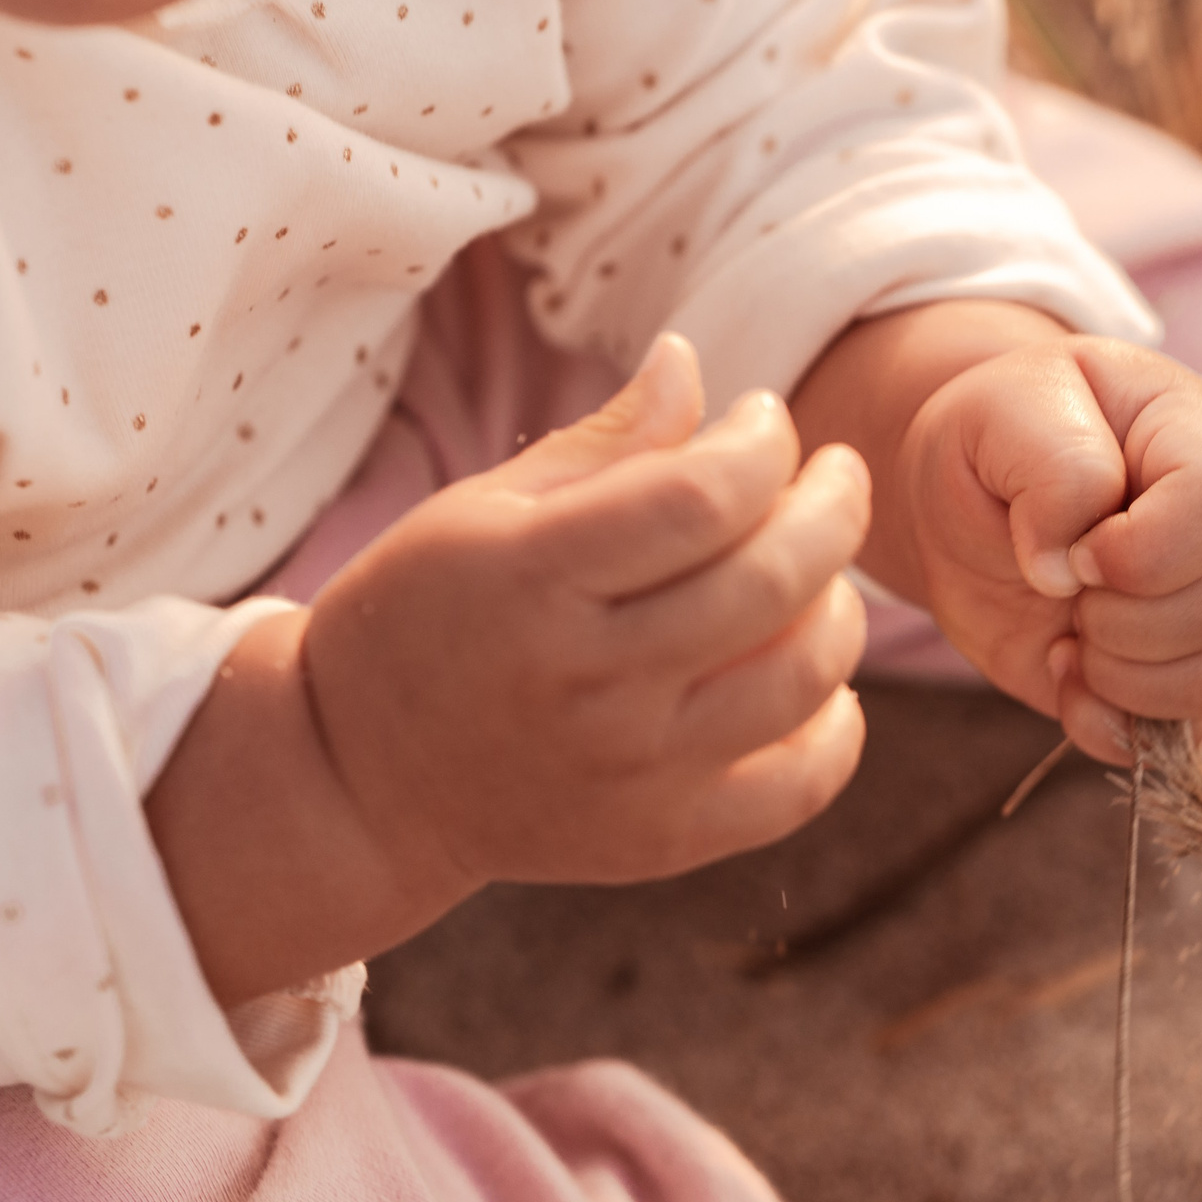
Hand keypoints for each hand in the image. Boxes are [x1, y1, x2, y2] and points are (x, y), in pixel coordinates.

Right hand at [304, 334, 869, 898]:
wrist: (359, 782)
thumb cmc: (428, 616)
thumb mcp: (485, 509)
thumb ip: (605, 443)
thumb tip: (691, 360)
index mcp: (532, 578)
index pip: (701, 497)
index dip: (763, 444)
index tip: (764, 418)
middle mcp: (588, 682)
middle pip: (770, 580)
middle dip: (832, 506)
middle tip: (836, 476)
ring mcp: (630, 771)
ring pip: (804, 678)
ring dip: (841, 606)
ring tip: (821, 572)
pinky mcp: (660, 840)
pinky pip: (800, 786)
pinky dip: (837, 725)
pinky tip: (819, 681)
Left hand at [896, 335, 1201, 764]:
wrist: (972, 500)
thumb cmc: (998, 439)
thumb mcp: (1001, 409)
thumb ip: (1053, 465)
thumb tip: (1070, 568)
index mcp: (1201, 437)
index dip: (1139, 550)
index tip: (1070, 553)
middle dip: (1121, 619)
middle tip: (1060, 587)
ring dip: (1123, 676)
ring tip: (1067, 635)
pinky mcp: (1195, 672)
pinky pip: (1195, 730)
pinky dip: (1114, 722)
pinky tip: (1068, 674)